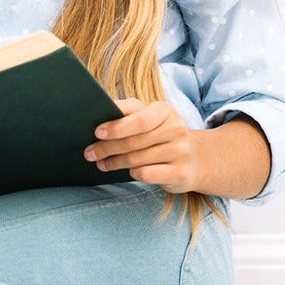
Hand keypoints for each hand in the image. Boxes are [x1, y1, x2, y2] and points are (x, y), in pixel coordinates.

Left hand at [84, 98, 199, 193]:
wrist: (194, 159)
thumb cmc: (161, 137)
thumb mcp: (150, 121)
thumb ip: (128, 117)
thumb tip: (98, 126)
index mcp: (165, 110)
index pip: (139, 117)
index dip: (117, 125)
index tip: (97, 132)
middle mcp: (175, 128)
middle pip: (134, 140)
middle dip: (108, 148)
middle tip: (90, 153)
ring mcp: (180, 150)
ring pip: (137, 159)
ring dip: (114, 162)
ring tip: (101, 164)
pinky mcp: (180, 172)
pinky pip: (147, 174)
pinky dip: (133, 173)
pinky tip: (128, 172)